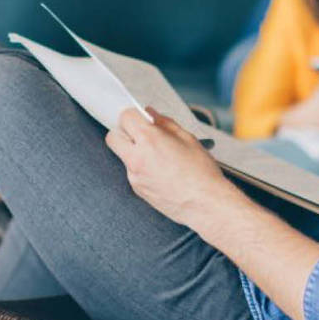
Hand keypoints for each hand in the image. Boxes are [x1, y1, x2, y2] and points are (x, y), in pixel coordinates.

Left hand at [105, 107, 233, 226]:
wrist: (205, 204)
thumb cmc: (201, 174)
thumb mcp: (187, 138)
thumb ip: (165, 123)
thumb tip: (152, 115)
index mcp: (149, 141)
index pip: (125, 118)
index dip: (133, 115)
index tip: (140, 118)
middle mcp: (136, 159)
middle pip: (113, 137)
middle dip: (124, 132)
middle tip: (140, 133)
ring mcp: (135, 176)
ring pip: (123, 156)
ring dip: (135, 151)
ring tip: (159, 156)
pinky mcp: (138, 190)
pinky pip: (133, 172)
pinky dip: (142, 168)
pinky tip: (162, 172)